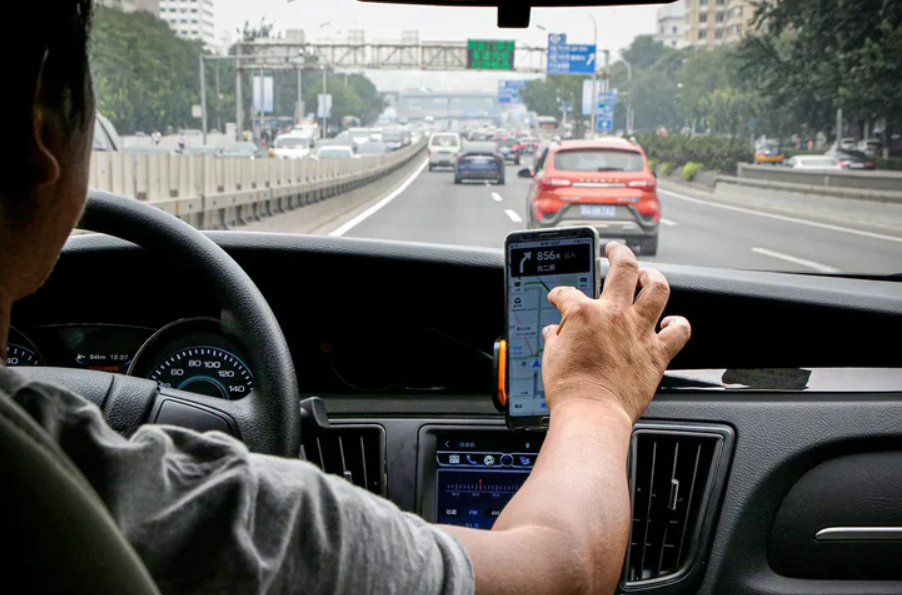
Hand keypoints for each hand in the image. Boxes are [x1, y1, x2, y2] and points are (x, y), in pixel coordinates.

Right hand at [541, 243, 690, 421]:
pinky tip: (671, 323)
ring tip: (649, 276)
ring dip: (655, 278)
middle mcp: (614, 314)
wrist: (592, 414)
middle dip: (618, 252)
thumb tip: (552, 333)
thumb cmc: (570, 390)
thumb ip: (554, 339)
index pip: (567, 293)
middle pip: (623, 267)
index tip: (559, 299)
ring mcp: (638, 331)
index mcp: (583, 313)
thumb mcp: (550, 358)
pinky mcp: (656, 353)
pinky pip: (679, 332)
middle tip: (615, 251)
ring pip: (658, 289)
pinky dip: (678, 325)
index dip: (560, 295)